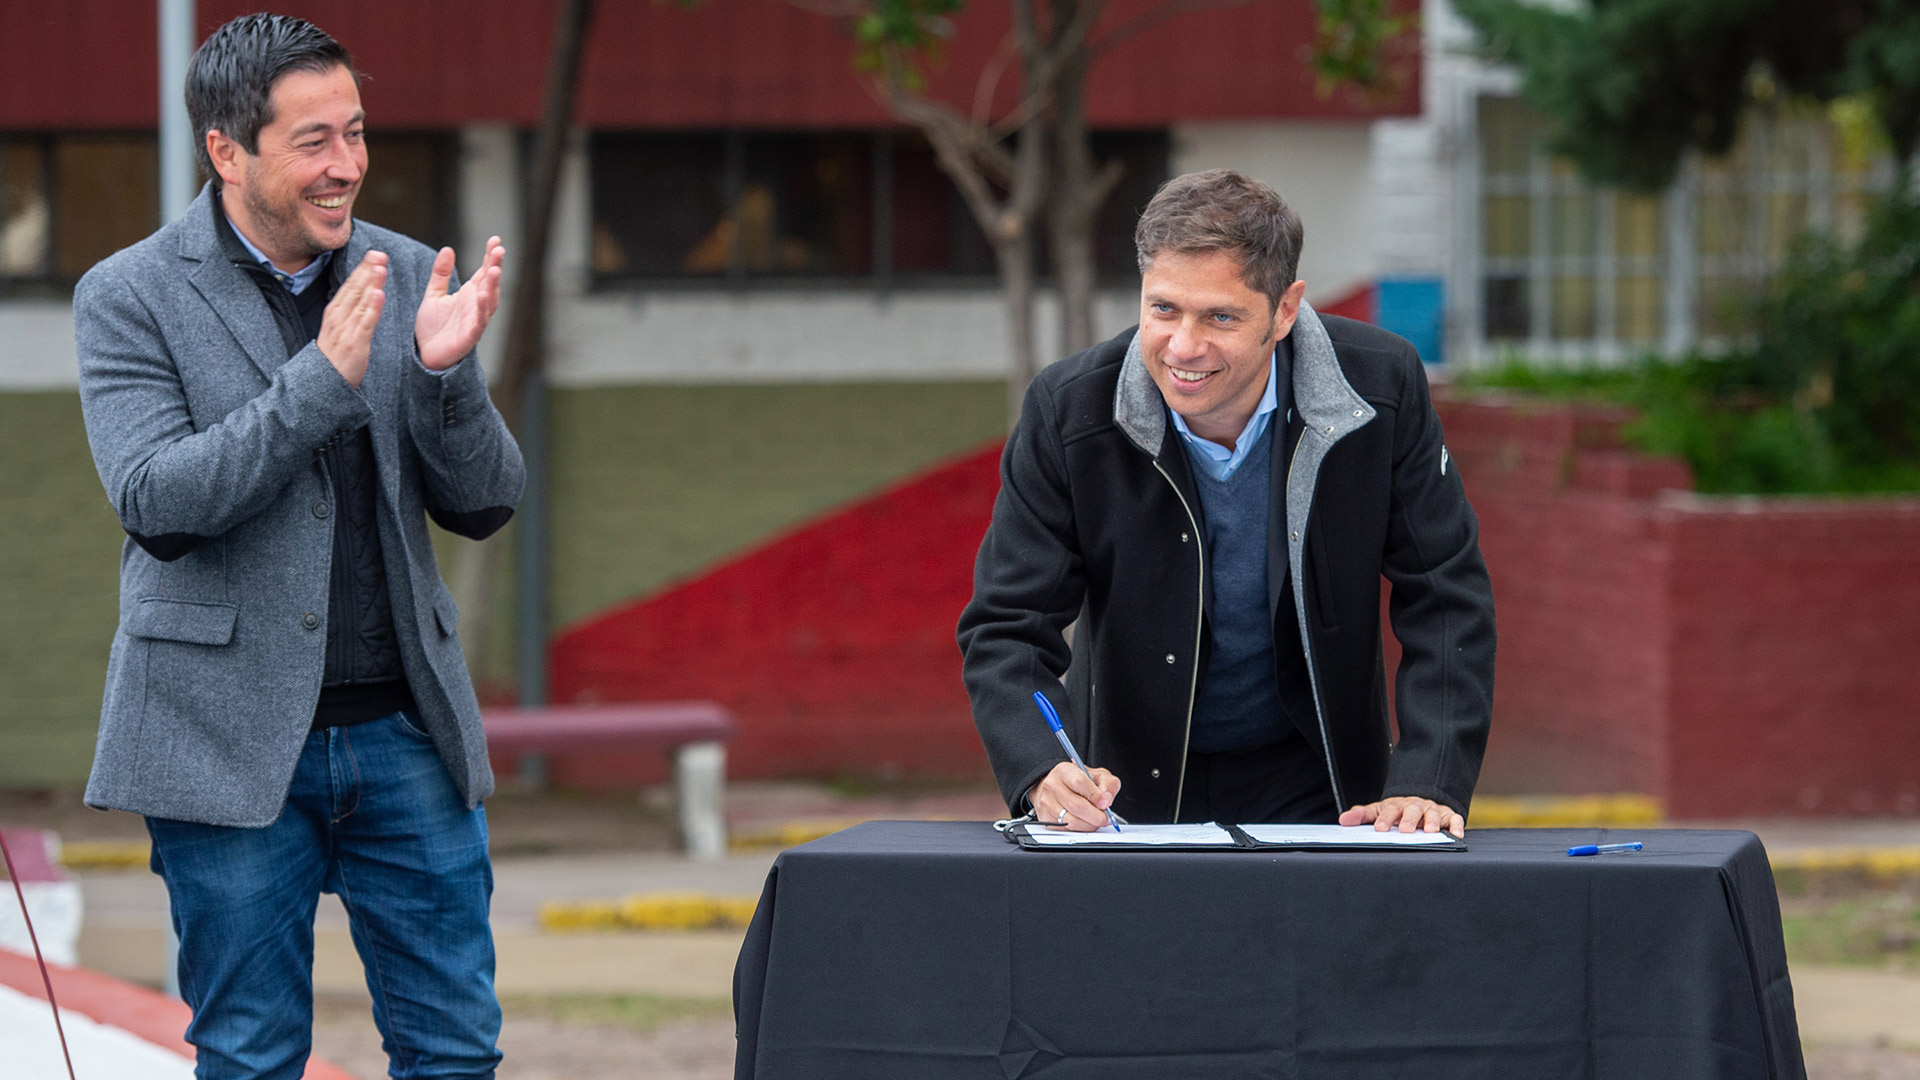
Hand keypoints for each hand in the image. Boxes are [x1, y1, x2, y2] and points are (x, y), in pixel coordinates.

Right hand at [317, 252, 387, 386]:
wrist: (323, 386)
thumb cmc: (335, 359)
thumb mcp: (340, 331)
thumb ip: (350, 314)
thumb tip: (362, 298)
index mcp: (335, 313)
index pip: (350, 287)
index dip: (362, 270)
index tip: (374, 254)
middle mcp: (338, 318)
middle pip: (354, 290)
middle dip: (367, 270)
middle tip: (380, 253)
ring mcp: (345, 330)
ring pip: (360, 302)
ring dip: (370, 283)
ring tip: (380, 267)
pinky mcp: (354, 344)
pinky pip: (364, 324)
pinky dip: (371, 308)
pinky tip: (378, 294)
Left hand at [415, 237, 505, 370]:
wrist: (425, 354)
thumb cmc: (432, 326)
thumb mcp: (433, 294)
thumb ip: (441, 274)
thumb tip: (448, 249)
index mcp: (470, 295)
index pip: (483, 272)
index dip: (490, 256)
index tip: (495, 240)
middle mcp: (476, 306)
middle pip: (490, 284)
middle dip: (495, 267)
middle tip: (499, 250)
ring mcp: (475, 321)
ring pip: (490, 302)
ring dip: (493, 286)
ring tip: (495, 270)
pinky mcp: (469, 337)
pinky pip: (479, 322)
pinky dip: (482, 310)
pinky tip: (482, 295)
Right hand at [1028, 761, 1120, 831]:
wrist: (1056, 786)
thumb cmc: (1077, 780)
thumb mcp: (1097, 775)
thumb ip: (1108, 784)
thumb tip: (1107, 799)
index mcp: (1064, 771)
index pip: (1079, 782)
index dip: (1095, 795)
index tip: (1106, 804)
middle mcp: (1052, 786)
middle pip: (1076, 806)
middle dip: (1096, 816)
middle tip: (1106, 818)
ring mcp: (1047, 803)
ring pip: (1072, 821)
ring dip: (1090, 825)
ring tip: (1097, 821)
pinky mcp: (1046, 818)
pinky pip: (1067, 830)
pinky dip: (1081, 829)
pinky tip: (1085, 823)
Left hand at [1340, 796, 1464, 838]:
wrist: (1419, 802)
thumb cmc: (1397, 812)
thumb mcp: (1379, 811)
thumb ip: (1362, 816)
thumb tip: (1343, 820)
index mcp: (1398, 805)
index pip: (1390, 810)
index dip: (1385, 819)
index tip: (1379, 829)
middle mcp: (1416, 806)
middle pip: (1413, 810)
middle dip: (1409, 820)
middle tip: (1406, 830)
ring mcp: (1433, 810)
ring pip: (1434, 814)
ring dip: (1433, 822)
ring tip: (1431, 832)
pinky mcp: (1449, 815)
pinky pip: (1455, 820)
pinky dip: (1457, 826)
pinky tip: (1456, 835)